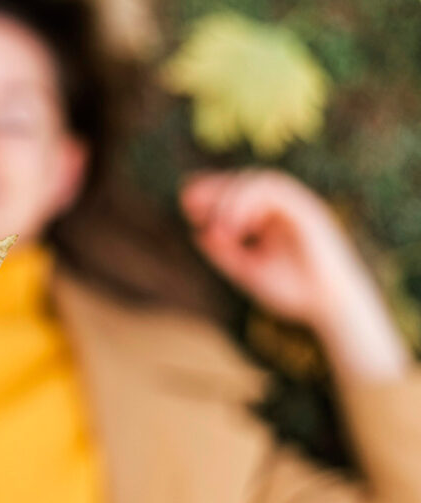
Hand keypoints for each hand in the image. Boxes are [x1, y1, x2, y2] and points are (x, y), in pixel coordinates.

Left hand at [180, 169, 408, 379]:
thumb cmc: (294, 291)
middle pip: (244, 181)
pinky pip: (277, 192)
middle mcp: (283, 206)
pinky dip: (251, 203)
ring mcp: (297, 205)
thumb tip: (197, 234)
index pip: (236, 192)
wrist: (330, 308)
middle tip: (188, 202)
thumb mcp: (248, 271)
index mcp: (269, 217)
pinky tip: (234, 226)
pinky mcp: (308, 210)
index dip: (210, 192)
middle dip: (214, 188)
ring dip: (231, 198)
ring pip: (260, 180)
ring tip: (216, 224)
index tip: (186, 205)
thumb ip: (224, 253)